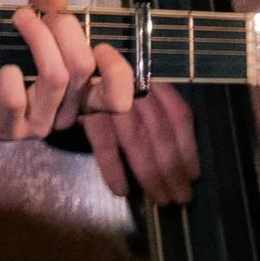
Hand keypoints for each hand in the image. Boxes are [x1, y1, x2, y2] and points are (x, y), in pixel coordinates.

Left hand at [0, 0, 135, 144]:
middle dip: (64, 29)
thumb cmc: (1, 67)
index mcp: (80, 97)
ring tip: (19, 18)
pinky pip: (17, 100)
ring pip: (55, 77)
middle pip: (83, 68)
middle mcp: (66, 114)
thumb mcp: (31, 42)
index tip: (98, 45)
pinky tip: (2, 68)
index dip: (117, 68)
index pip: (119, 96)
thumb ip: (47, 18)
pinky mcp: (11, 129)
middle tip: (40, 12)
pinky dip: (10, 76)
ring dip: (38, 38)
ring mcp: (39, 125)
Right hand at [84, 81, 200, 203]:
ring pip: (137, 141)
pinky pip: (103, 143)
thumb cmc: (102, 76)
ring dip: (149, 174)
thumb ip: (152, 106)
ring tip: (159, 199)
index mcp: (154, 79)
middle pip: (161, 133)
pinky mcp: (87, 108)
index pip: (179, 116)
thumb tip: (177, 151)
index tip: (193, 176)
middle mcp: (137, 86)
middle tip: (180, 198)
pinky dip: (112, 167)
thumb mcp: (133, 83)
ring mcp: (111, 97)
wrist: (66, 61)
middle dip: (172, 170)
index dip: (189, 149)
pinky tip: (121, 189)